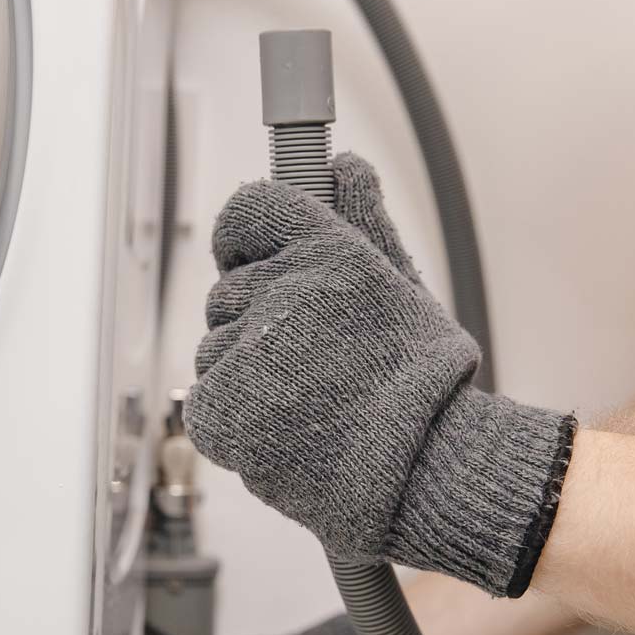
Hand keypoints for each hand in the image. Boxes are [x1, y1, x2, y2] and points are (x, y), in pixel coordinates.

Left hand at [186, 154, 575, 596]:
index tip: (253, 261)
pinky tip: (283, 430)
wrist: (429, 470)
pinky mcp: (221, 407)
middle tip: (310, 361)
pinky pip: (206, 401)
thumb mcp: (400, 285)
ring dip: (246, 376)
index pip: (247, 211)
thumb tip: (343, 165)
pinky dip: (234, 421)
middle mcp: (283, 289)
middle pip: (226, 293)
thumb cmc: (421, 382)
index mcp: (327, 248)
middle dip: (256, 323)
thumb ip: (361, 220)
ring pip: (213, 350)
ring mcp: (248, 349)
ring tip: (305, 402)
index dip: (244, 240)